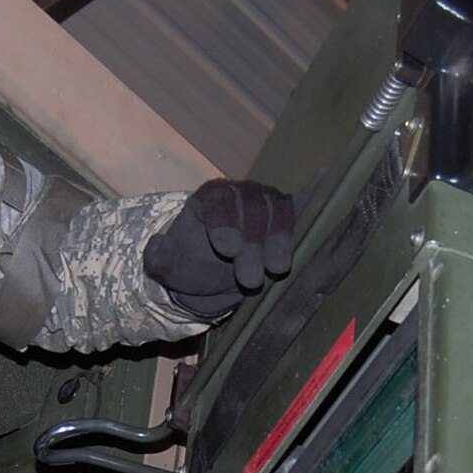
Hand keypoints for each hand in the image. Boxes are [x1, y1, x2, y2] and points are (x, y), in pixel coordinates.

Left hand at [143, 178, 295, 318]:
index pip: (220, 203)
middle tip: (250, 279)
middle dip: (253, 243)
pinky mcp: (287, 215)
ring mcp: (267, 201)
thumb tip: (157, 246)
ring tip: (276, 269)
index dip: (225, 224)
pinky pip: (299, 214)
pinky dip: (304, 222)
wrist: (216, 273)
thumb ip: (158, 258)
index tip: (228, 250)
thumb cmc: (192, 263)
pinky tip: (315, 230)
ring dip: (280, 240)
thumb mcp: (167, 265)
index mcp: (209, 198)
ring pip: (279, 210)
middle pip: (253, 208)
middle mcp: (241, 193)